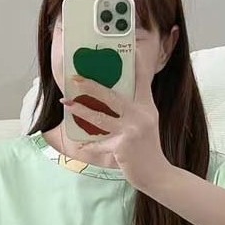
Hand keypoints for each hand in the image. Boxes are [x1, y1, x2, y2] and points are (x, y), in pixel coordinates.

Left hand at [63, 46, 172, 191]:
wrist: (157, 174)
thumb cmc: (147, 148)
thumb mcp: (146, 123)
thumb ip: (133, 109)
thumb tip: (110, 97)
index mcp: (147, 107)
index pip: (142, 81)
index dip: (136, 65)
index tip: (129, 50)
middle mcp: (141, 116)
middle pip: (112, 96)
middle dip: (91, 86)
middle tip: (75, 79)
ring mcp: (132, 131)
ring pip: (100, 117)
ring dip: (81, 110)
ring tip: (67, 104)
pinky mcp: (123, 147)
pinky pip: (100, 144)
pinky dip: (88, 145)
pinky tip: (78, 143)